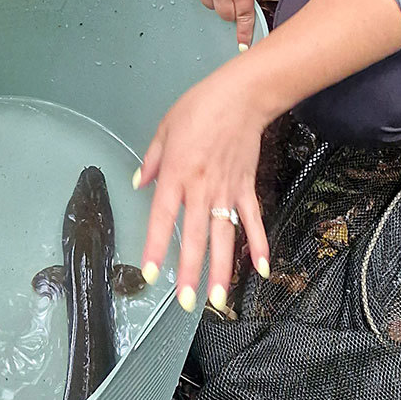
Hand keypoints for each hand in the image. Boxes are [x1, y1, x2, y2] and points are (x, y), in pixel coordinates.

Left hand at [134, 64, 270, 311]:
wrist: (240, 96)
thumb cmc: (198, 108)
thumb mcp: (165, 128)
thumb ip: (152, 160)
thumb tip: (139, 184)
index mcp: (177, 174)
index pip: (162, 217)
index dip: (155, 246)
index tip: (150, 274)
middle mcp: (201, 188)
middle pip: (194, 236)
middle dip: (190, 271)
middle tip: (185, 303)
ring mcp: (228, 191)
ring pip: (224, 236)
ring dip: (222, 269)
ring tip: (218, 300)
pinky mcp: (247, 188)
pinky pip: (253, 221)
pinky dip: (258, 244)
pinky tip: (261, 270)